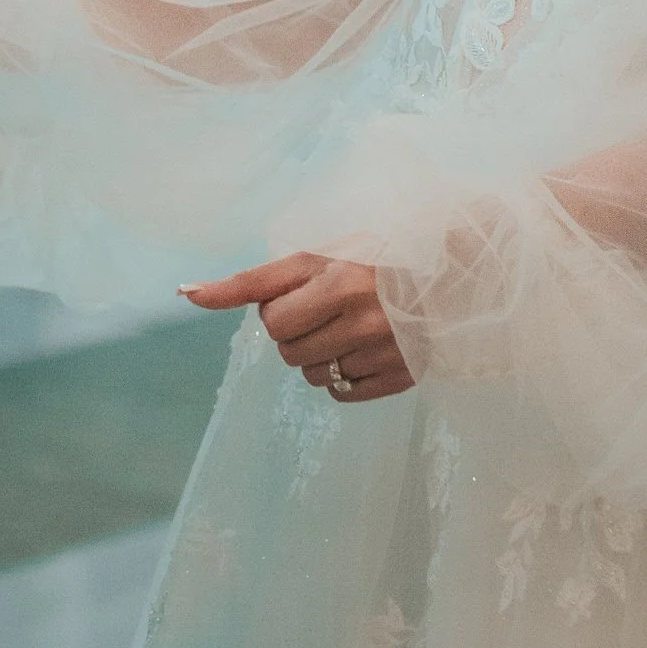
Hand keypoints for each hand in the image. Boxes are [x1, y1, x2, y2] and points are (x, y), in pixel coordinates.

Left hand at [184, 254, 414, 402]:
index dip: (268, 308)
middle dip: (292, 331)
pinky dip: (341, 377)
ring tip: (344, 330)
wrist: (457, 273)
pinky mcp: (400, 377)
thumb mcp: (323, 255)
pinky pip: (340, 393)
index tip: (232, 299)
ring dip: (314, 356)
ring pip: (310, 374)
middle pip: (285, 348)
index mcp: (341, 279)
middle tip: (320, 311)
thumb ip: (260, 278)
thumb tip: (189, 295)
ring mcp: (383, 351)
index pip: (271, 315)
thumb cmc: (378, 258)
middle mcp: (361, 316)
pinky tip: (362, 351)